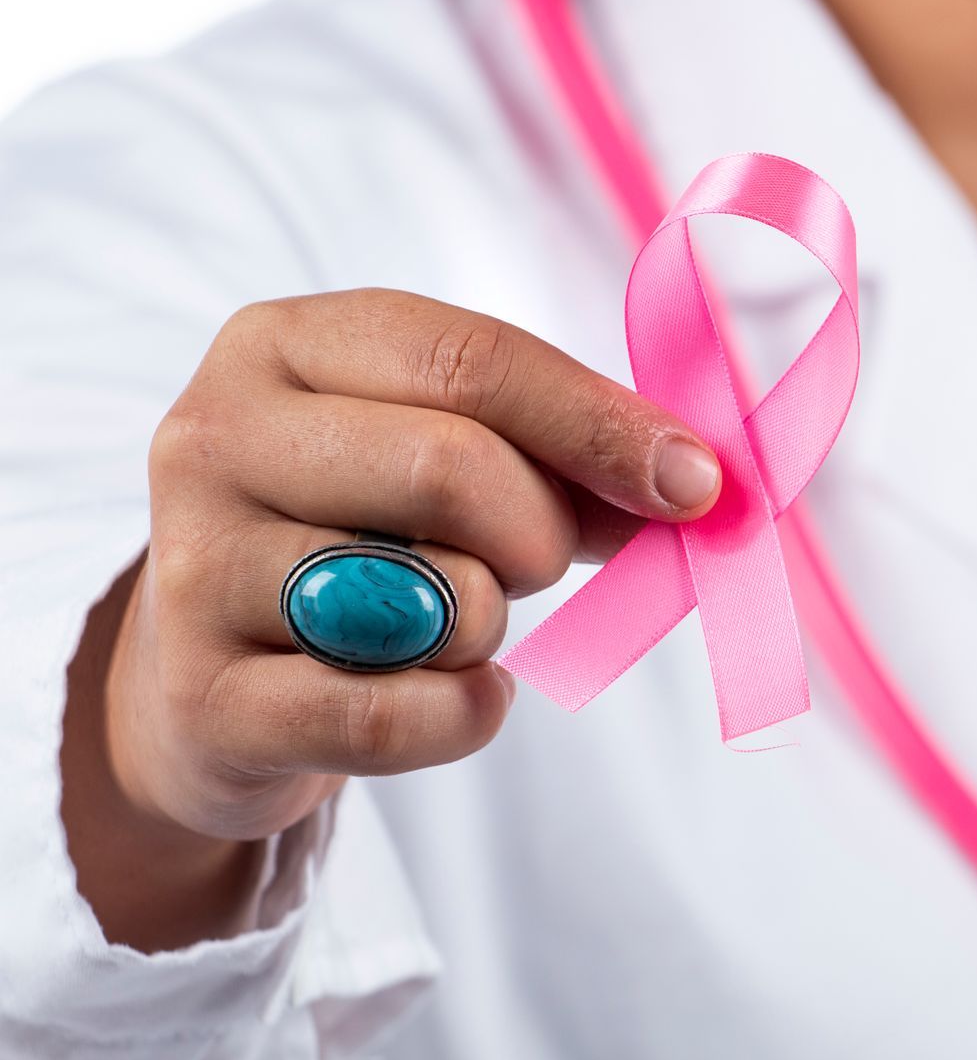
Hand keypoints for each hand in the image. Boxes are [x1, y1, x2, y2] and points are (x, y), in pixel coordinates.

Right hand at [63, 289, 720, 947]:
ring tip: (449, 619)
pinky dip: (465, 713)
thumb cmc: (371, 538)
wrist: (223, 682)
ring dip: (489, 626)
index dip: (601, 424)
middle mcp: (214, 434)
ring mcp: (194, 567)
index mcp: (286, 343)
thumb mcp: (456, 458)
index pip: (471, 359)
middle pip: (452, 468)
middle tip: (537, 563)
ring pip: (432, 600)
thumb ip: (568, 458)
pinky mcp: (203, 698)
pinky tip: (458, 694)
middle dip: (538, 533)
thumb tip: (699, 486)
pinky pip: (395, 716)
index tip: (697, 483)